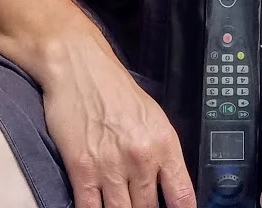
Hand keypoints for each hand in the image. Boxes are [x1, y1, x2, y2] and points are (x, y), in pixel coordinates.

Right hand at [40, 42, 195, 207]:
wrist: (79, 67)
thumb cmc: (114, 89)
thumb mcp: (153, 117)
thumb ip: (163, 153)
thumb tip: (168, 187)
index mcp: (164, 143)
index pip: (182, 196)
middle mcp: (141, 158)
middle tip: (139, 204)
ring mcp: (110, 167)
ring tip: (122, 205)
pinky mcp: (82, 170)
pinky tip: (99, 207)